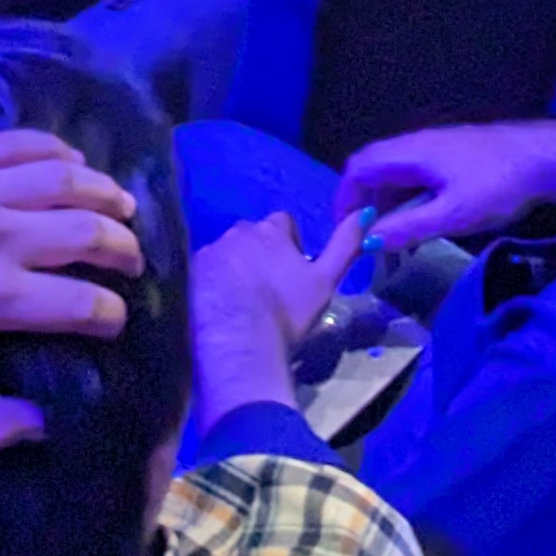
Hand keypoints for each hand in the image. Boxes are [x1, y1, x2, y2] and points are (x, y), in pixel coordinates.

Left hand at [190, 208, 366, 417]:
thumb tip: (366, 211)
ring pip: (227, 252)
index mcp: (271, 230)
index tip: (291, 272)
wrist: (240, 344)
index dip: (289, 244)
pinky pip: (204, 271)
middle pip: (253, 235)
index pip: (283, 222)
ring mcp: (210, 251)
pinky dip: (212, 283)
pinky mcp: (189, 274)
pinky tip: (221, 309)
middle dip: (259, 253)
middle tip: (267, 290)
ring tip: (243, 302)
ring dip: (235, 267)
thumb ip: (345, 245)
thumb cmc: (286, 313)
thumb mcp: (325, 282)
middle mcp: (238, 231)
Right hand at [335, 123, 555, 249]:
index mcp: (411, 151)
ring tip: (387, 247)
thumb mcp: (452, 215)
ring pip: (395, 176)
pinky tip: (415, 231)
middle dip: (361, 206)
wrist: (545, 158)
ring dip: (384, 208)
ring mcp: (435, 150)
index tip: (343, 234)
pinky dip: (404, 203)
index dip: (344, 198)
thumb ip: (408, 227)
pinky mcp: (451, 159)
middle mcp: (417, 144)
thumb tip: (366, 242)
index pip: (359, 166)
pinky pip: (414, 178)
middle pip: (373, 169)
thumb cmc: (498, 185)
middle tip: (361, 244)